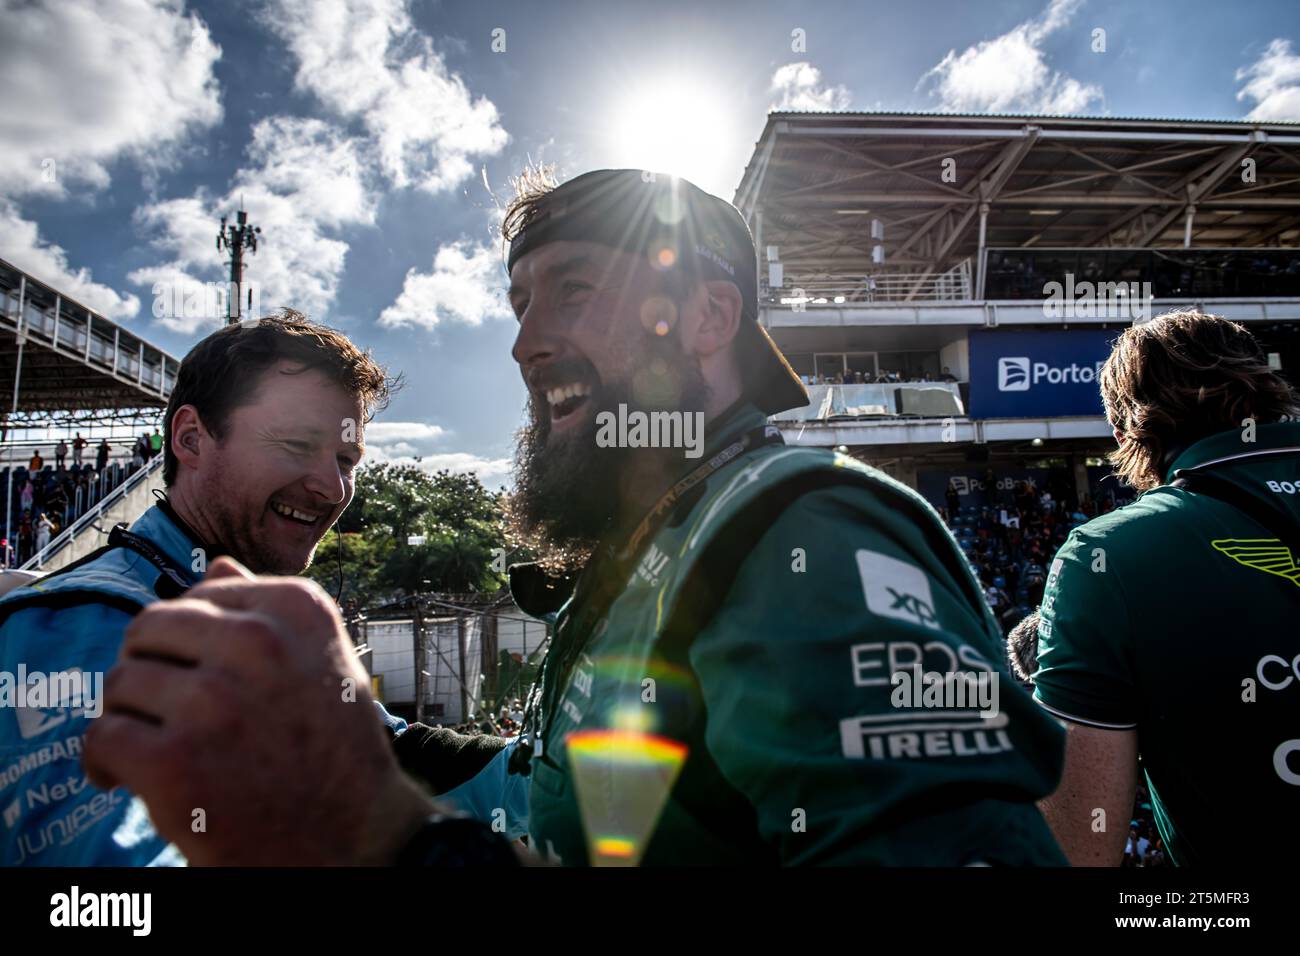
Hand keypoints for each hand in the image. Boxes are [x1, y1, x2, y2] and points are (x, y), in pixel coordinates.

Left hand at [83, 556, 432, 864]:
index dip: (187, 640)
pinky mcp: (174, 760)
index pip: (200, 595)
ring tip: (154, 745)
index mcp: (296, 608)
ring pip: (122, 681)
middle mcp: (257, 643)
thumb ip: (268, 614)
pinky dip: (103, 761)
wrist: (356, 837)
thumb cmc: (337, 750)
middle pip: (150, 628)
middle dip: (148, 667)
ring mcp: (213, 701)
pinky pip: (103, 735)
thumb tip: (217, 565)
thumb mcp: (322, 662)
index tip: (195, 675)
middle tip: (161, 709)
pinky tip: (125, 778)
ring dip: (128, 715)